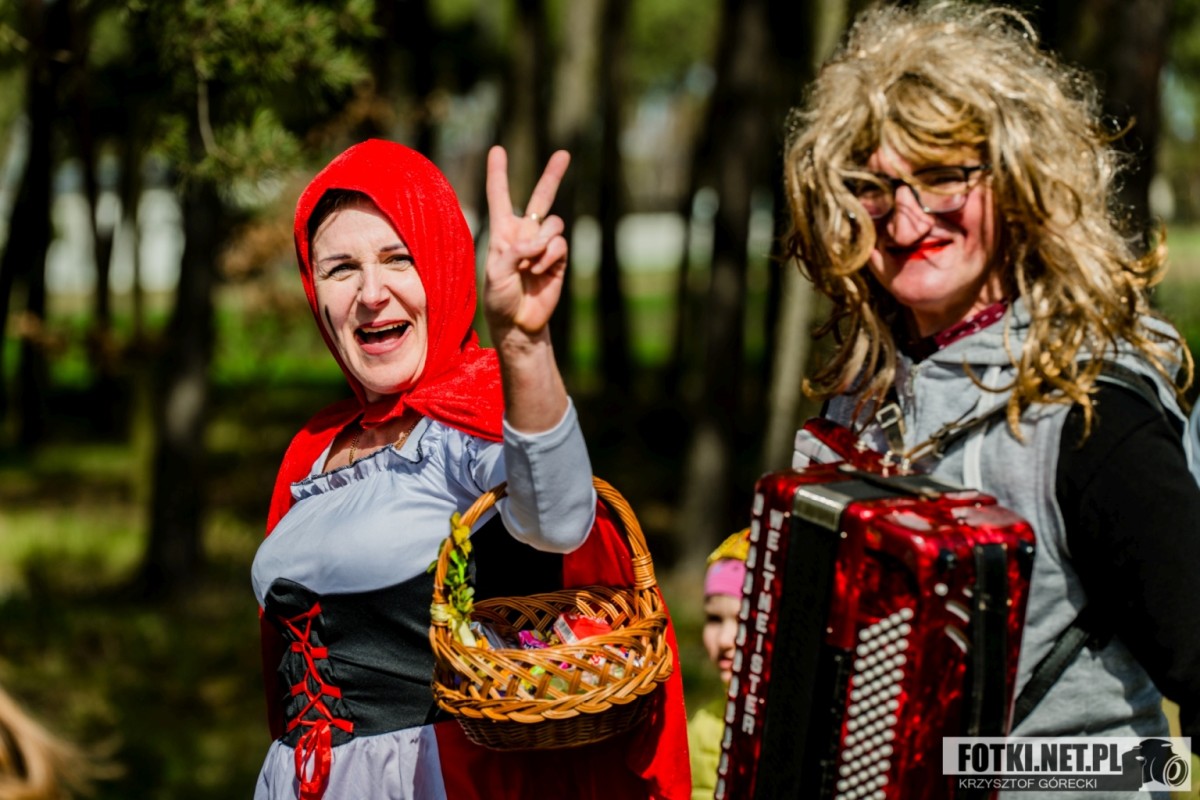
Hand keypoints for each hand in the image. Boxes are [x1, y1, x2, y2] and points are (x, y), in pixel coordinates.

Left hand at [483, 145, 570, 343]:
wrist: (519, 324)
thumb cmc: (499, 298)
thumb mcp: (496, 272)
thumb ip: (514, 251)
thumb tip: (539, 242)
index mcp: (502, 232)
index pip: (500, 197)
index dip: (499, 173)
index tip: (498, 150)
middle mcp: (525, 234)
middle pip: (542, 197)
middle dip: (553, 175)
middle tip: (564, 154)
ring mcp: (543, 246)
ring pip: (554, 224)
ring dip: (543, 242)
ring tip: (530, 263)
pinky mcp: (558, 260)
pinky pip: (559, 244)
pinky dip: (549, 256)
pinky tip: (539, 271)